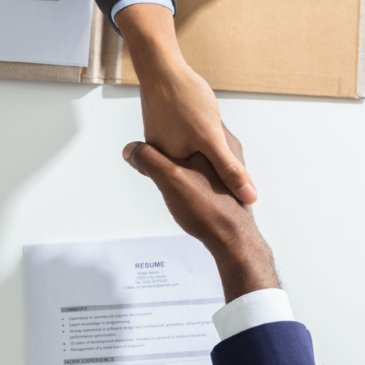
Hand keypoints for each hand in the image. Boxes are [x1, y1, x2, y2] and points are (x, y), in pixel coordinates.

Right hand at [116, 2, 256, 203]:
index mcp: (170, 168)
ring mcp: (164, 141)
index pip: (205, 186)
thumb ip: (229, 169)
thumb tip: (250, 198)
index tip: (237, 178)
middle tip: (226, 148)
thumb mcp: (211, 138)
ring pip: (195, 153)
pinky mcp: (167, 127)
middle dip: (216, 165)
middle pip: (199, 170)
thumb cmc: (184, 99)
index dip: (225, 184)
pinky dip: (199, 132)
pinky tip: (204, 118)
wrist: (162, 65)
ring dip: (208, 147)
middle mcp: (163, 158)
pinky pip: (189, 137)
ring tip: (213, 131)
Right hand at [122, 139, 277, 302]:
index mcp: (217, 143)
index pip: (190, 123)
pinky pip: (204, 175)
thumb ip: (149, 160)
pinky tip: (187, 193)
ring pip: (200, 159)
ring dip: (183, 166)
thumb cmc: (209, 210)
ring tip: (173, 180)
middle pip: (193, 142)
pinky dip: (192, 180)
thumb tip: (131, 149)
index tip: (154, 137)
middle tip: (161, 161)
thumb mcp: (170, 179)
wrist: (234, 241)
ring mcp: (228, 171)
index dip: (167, 131)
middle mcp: (228, 153)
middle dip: (174, 150)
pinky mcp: (227, 187)